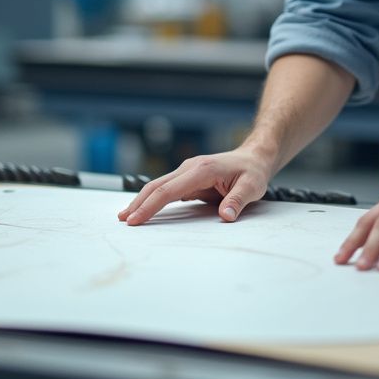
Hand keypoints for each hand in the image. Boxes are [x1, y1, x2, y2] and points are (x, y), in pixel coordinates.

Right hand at [117, 147, 272, 225]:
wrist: (254, 157)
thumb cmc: (252, 171)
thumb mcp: (251, 186)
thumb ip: (238, 201)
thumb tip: (226, 216)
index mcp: (202, 169)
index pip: (169, 190)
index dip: (150, 205)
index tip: (136, 219)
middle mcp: (190, 168)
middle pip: (157, 186)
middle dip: (138, 203)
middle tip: (124, 221)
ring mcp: (187, 172)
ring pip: (159, 186)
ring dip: (142, 200)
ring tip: (126, 216)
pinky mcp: (188, 178)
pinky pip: (167, 189)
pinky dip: (153, 199)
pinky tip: (144, 209)